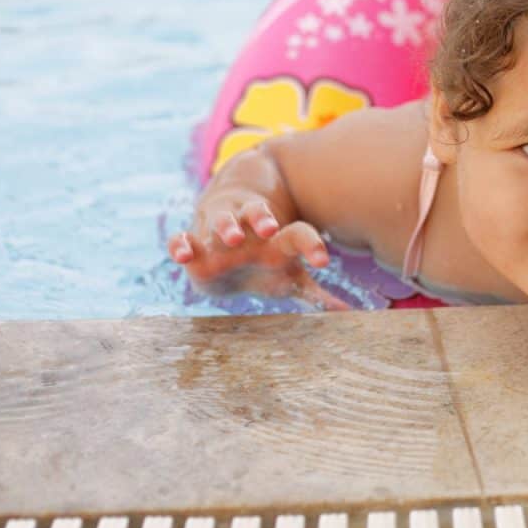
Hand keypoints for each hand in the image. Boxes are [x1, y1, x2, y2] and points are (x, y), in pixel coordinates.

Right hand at [167, 194, 349, 311]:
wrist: (230, 243)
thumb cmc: (268, 262)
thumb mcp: (290, 276)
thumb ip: (315, 294)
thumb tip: (347, 313)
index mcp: (278, 238)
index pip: (299, 234)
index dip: (312, 245)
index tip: (323, 262)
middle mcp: (250, 229)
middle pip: (257, 214)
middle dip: (262, 219)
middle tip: (270, 227)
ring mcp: (220, 231)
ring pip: (222, 221)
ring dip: (226, 228)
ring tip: (232, 238)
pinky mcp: (194, 242)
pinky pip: (183, 239)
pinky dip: (181, 245)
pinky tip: (182, 256)